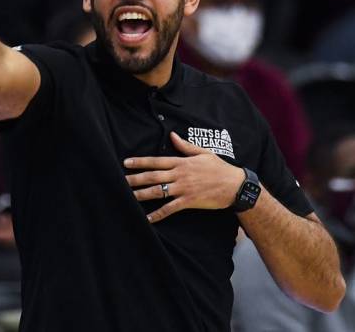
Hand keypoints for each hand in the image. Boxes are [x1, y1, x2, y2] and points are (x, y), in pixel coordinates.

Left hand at [125, 131, 244, 221]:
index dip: (140, 161)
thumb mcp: (203, 153)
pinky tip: (147, 218)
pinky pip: (169, 208)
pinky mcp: (189, 201)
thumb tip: (172, 136)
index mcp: (182, 162)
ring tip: (128, 196)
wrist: (235, 185)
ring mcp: (183, 188)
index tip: (126, 162)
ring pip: (157, 191)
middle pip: (153, 176)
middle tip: (120, 181)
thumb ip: (185, 146)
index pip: (156, 161)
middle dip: (135, 178)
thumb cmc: (219, 168)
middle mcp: (180, 175)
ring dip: (141, 194)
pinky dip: (157, 214)